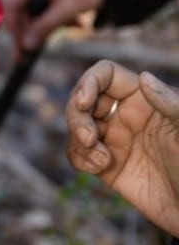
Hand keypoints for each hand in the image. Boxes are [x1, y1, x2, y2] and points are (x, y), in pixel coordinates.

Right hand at [3, 0, 104, 54]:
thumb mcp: (67, 9)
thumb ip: (45, 27)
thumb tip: (26, 46)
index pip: (11, 7)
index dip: (13, 27)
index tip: (22, 45)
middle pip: (19, 13)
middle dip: (29, 32)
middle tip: (33, 51)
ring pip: (31, 15)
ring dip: (45, 28)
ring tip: (72, 27)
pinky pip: (42, 13)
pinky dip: (54, 22)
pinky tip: (75, 22)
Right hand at [66, 60, 178, 235]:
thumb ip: (170, 103)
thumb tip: (143, 77)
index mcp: (145, 99)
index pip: (106, 75)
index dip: (89, 83)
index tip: (84, 103)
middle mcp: (126, 115)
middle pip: (83, 100)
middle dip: (77, 118)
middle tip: (89, 139)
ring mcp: (114, 140)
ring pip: (76, 128)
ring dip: (78, 142)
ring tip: (102, 161)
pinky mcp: (105, 166)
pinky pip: (78, 154)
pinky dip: (80, 160)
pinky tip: (100, 169)